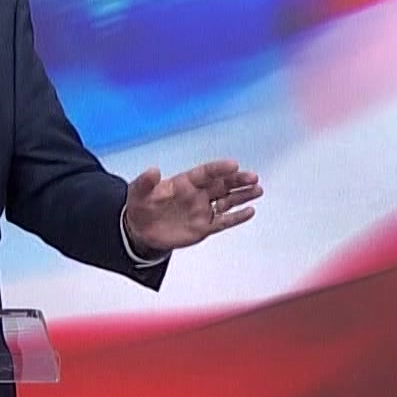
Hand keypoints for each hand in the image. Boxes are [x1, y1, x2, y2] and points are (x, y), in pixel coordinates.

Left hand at [122, 158, 261, 251]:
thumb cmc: (141, 206)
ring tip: (258, 190)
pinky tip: (250, 211)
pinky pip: (224, 221)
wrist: (141, 231)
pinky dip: (237, 217)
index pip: (206, 173)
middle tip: (253, 178)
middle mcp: (198, 194)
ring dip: (242, 195)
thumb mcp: (138, 193)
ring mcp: (203, 210)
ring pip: (227, 200)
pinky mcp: (204, 227)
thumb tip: (153, 170)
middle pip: (222, 184)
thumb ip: (146, 182)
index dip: (219, 168)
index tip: (233, 165)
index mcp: (185, 182)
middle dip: (238, 180)